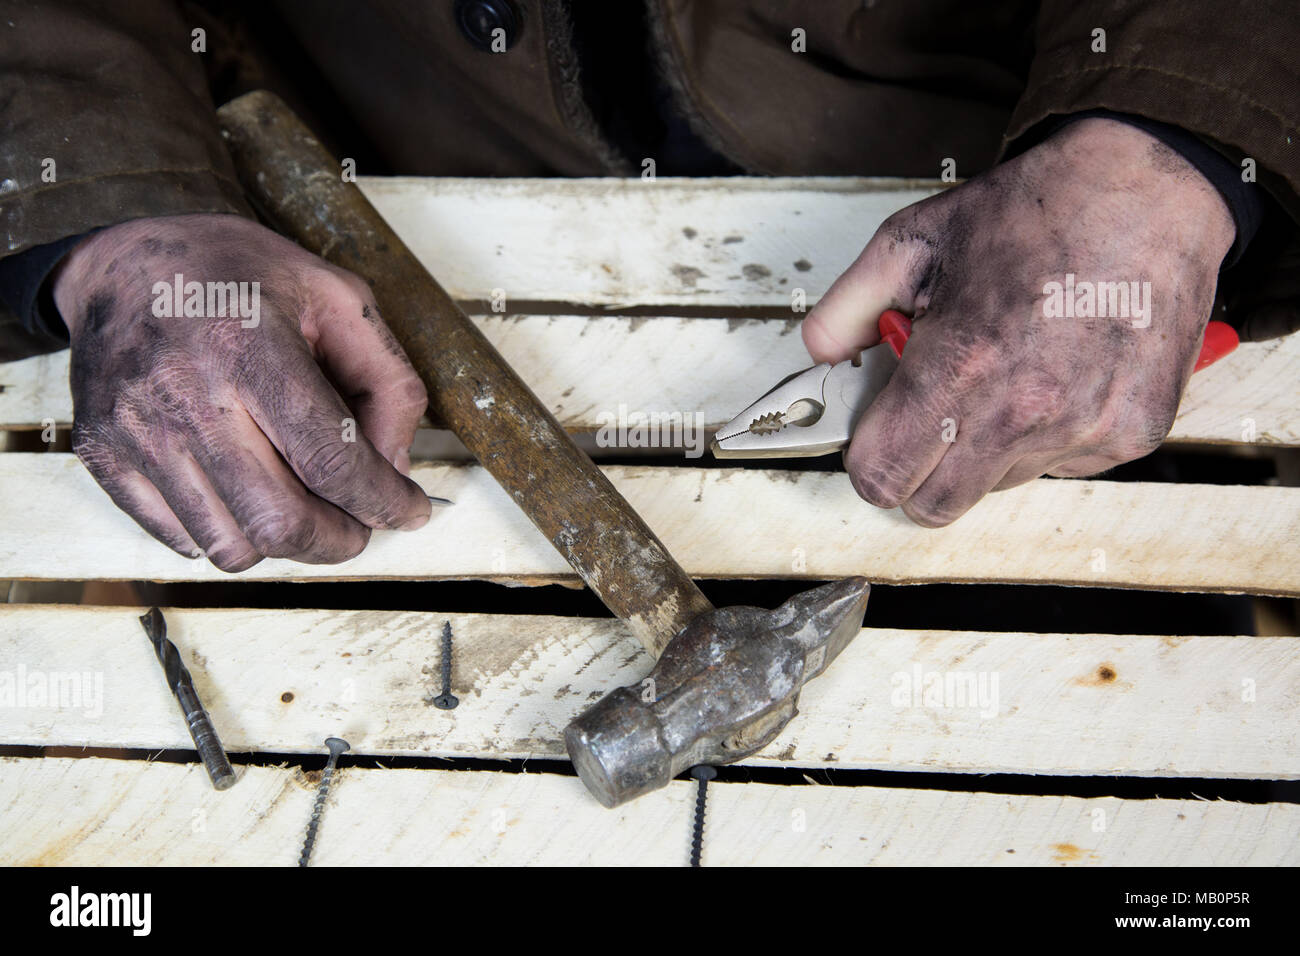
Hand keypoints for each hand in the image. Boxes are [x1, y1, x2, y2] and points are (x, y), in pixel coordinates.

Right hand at [53, 213, 431, 569]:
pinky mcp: (103, 456)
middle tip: (360, 524)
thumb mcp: (338, 296)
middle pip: (279, 522)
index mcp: (249, 345)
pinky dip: (229, 535)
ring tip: (304, 505)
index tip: (409, 512)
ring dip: (285, 544)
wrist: (123, 260)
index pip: (330, 460)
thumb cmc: (238, 274)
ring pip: (230, 546)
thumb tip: (395, 470)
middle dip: (339, 540)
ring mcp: (136, 432)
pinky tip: (248, 495)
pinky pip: (179, 539)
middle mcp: (185, 395)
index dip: (382, 501)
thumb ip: (387, 381)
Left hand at [802, 118, 1234, 526]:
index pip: (881, 476)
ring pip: (998, 486)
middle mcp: (1024, 410)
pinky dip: (1047, 437)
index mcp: (961, 364)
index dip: (867, 458)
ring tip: (1005, 375)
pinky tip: (1057, 375)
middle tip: (928, 415)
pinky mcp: (1130, 434)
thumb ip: (848, 306)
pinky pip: (1061, 467)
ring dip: (985, 450)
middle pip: (933, 505)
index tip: (874, 437)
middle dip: (917, 467)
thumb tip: (819, 353)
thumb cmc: (1036, 208)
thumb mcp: (915, 241)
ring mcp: (1083, 429)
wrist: (1150, 187)